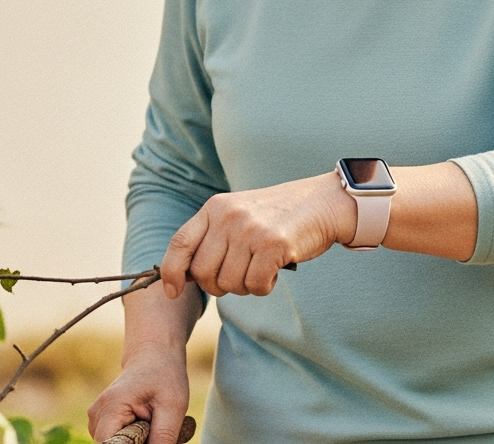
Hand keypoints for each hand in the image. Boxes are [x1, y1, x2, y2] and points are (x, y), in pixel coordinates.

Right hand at [87, 342, 189, 443]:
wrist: (155, 354)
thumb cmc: (165, 375)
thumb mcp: (173, 406)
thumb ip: (163, 439)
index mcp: (111, 409)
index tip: (150, 435)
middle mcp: (96, 415)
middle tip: (156, 427)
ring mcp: (96, 418)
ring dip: (135, 442)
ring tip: (152, 423)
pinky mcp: (101, 421)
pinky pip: (115, 440)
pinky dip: (131, 438)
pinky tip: (144, 423)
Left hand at [161, 173, 356, 298]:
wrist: (321, 202)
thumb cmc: (277, 216)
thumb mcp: (238, 214)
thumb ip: (212, 238)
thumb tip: (183, 278)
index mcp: (215, 207)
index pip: (180, 243)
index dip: (172, 272)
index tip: (174, 291)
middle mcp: (228, 216)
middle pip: (203, 273)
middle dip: (218, 285)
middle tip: (241, 274)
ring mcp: (250, 229)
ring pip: (229, 284)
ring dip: (245, 286)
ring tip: (261, 267)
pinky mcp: (273, 244)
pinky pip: (255, 286)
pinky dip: (264, 286)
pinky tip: (275, 270)